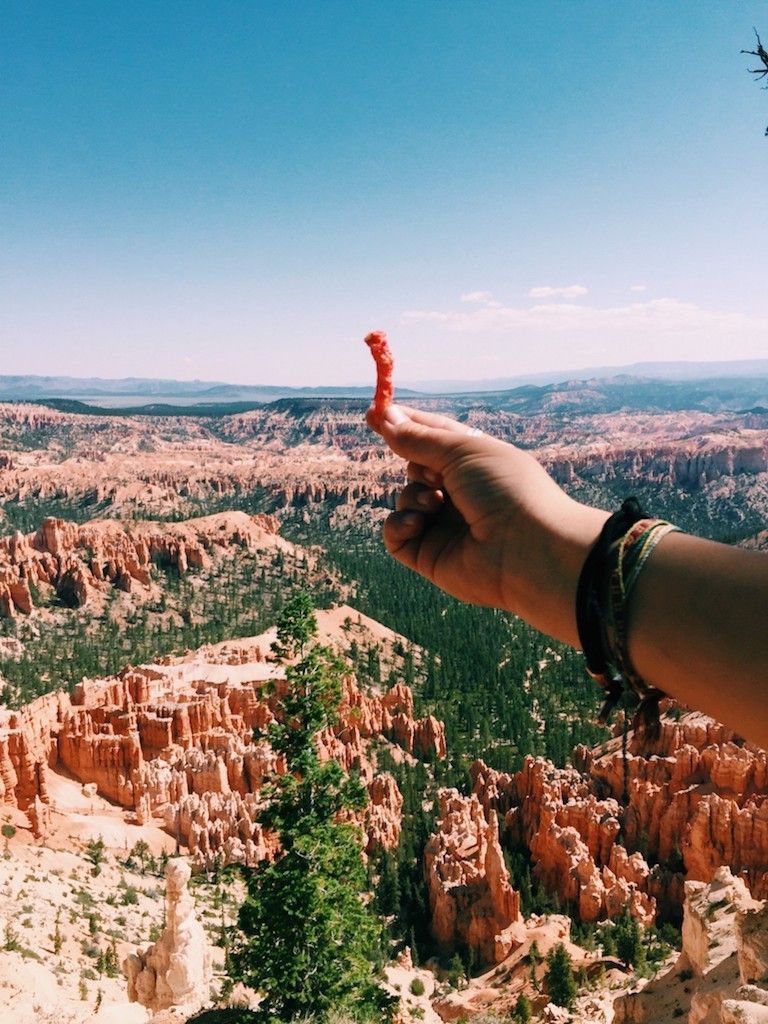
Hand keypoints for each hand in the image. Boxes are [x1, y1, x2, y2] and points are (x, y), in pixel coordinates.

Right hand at [367, 404, 608, 644]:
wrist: (527, 549)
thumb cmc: (504, 489)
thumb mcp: (461, 450)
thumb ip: (417, 437)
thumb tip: (383, 416)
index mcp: (475, 461)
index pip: (433, 436)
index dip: (404, 424)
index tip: (373, 412)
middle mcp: (461, 492)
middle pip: (415, 467)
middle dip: (416, 465)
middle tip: (436, 475)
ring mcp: (445, 525)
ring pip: (405, 498)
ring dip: (412, 495)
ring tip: (435, 503)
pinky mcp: (430, 556)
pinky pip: (396, 534)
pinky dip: (399, 524)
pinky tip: (418, 523)